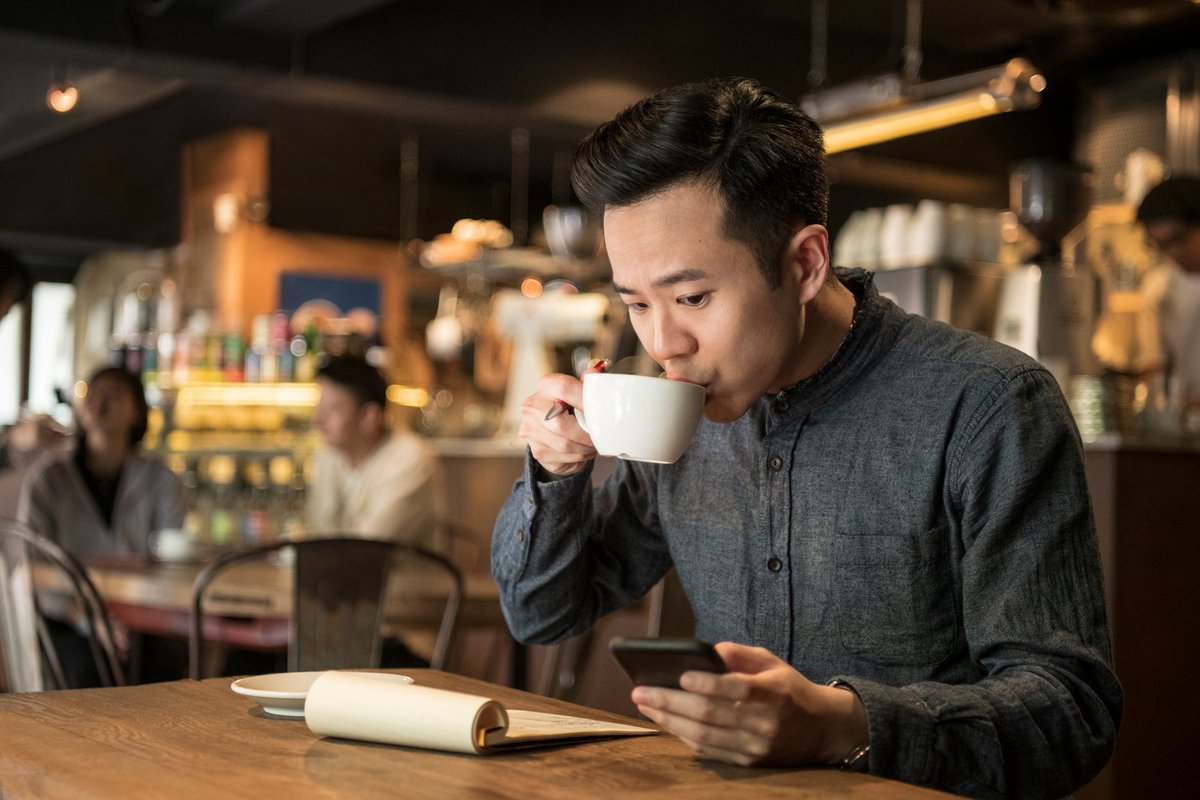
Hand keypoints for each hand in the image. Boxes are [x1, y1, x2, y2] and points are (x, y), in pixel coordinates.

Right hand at [518, 369, 597, 475]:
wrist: (555, 428)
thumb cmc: (572, 406)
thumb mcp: (581, 391)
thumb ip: (588, 383)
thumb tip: (595, 371)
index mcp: (546, 385)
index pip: (565, 389)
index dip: (585, 402)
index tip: (600, 414)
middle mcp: (532, 406)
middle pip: (561, 424)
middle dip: (585, 435)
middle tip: (600, 438)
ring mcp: (530, 430)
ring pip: (563, 445)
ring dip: (584, 449)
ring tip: (593, 445)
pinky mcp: (536, 451)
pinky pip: (561, 459)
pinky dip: (577, 458)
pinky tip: (582, 452)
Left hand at [631, 642, 868, 766]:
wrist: (823, 730)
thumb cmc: (790, 689)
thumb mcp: (772, 663)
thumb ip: (741, 655)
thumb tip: (707, 650)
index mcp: (774, 694)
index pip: (737, 689)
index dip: (707, 683)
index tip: (680, 674)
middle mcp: (765, 723)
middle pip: (711, 715)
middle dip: (671, 703)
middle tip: (641, 691)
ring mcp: (756, 748)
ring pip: (705, 737)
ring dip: (670, 722)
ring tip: (646, 706)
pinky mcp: (748, 763)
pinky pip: (710, 751)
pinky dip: (684, 737)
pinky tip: (666, 722)